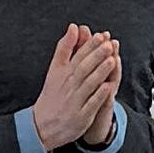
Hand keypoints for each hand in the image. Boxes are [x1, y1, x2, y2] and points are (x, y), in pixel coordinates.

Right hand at [27, 25, 122, 152]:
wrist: (42, 125)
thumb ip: (65, 48)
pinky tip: (108, 87)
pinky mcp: (81, 116)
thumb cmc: (53, 95)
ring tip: (111, 60)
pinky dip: (99, 95)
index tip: (101, 35)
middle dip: (96, 55)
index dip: (89, 45)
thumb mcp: (54, 69)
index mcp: (63, 73)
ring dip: (99, 72)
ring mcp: (75, 101)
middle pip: (83, 68)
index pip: (77, 56)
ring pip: (88, 84)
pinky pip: (90, 104)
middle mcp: (68, 86)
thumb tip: (74, 27)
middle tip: (108, 44)